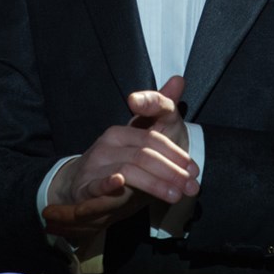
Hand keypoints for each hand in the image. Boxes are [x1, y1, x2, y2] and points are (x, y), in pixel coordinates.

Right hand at [42, 76, 198, 239]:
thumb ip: (160, 110)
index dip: (174, 152)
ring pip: (129, 170)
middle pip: (144, 154)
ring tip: (176, 195)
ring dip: (155, 184)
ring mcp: (95, 164)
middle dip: (171, 172)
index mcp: (122, 132)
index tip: (191, 166)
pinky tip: (119, 182)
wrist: (81, 188)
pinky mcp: (84, 186)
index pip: (151, 137)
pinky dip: (107, 183)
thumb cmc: (120, 162)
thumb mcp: (142, 138)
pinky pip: (95, 184)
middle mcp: (108, 144)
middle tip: (191, 186)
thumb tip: (178, 78)